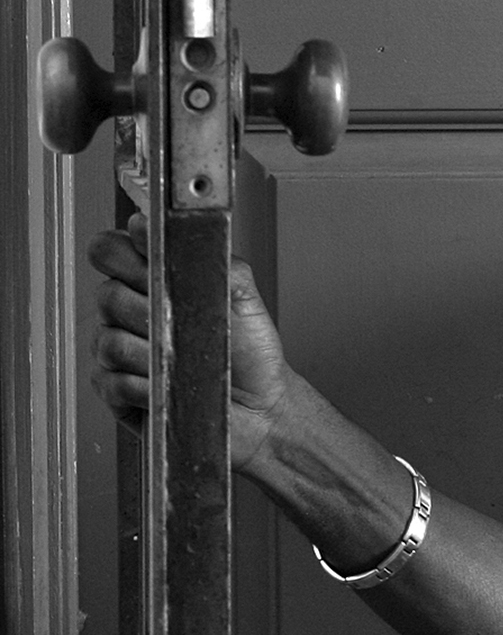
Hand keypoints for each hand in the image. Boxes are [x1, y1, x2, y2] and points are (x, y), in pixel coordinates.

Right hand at [88, 216, 292, 468]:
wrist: (264, 408)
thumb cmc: (251, 353)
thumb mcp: (242, 295)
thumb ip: (209, 256)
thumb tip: (163, 227)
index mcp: (148, 282)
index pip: (108, 252)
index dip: (125, 257)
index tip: (157, 270)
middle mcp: (126, 314)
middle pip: (106, 295)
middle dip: (149, 311)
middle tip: (183, 326)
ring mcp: (117, 353)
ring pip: (109, 341)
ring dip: (152, 354)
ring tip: (184, 362)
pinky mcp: (117, 391)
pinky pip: (113, 382)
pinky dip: (145, 386)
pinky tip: (170, 389)